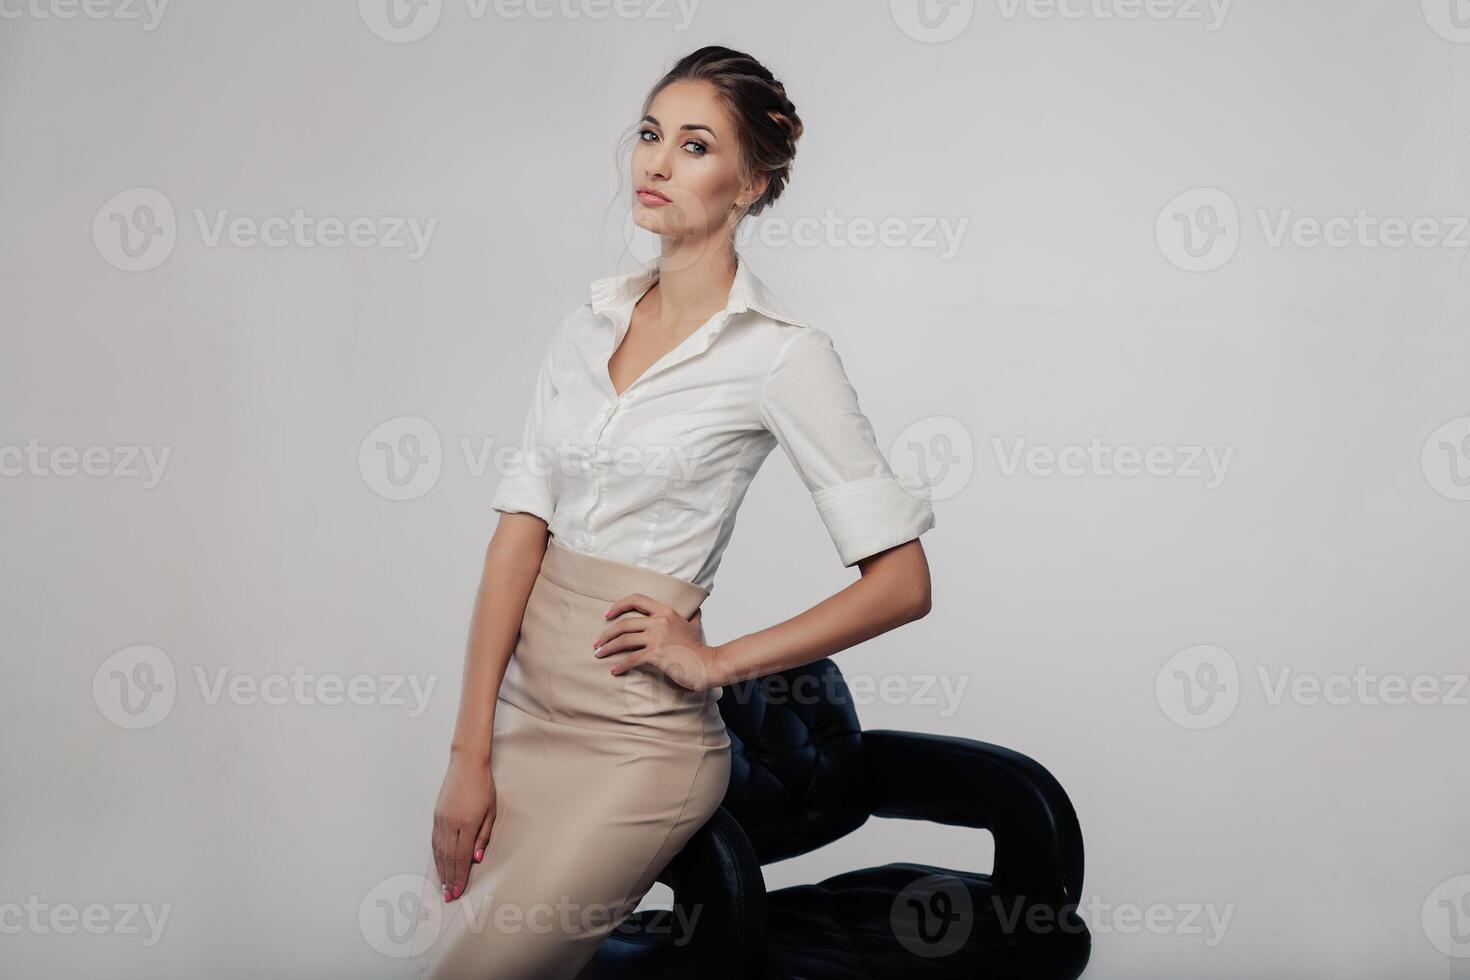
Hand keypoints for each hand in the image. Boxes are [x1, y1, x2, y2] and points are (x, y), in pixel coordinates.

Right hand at [431, 755, 495, 902]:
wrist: (466, 764)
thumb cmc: (483, 786)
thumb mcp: (491, 811)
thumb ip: (483, 836)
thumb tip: (476, 858)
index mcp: (467, 824)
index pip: (461, 858)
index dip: (459, 877)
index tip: (457, 892)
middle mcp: (450, 824)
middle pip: (448, 858)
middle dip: (449, 879)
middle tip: (448, 896)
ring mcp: (441, 820)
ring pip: (439, 851)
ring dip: (441, 870)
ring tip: (443, 885)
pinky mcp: (436, 815)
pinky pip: (434, 841)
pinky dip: (436, 855)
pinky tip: (438, 864)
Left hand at [594, 593, 722, 692]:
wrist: (708, 664)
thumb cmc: (699, 648)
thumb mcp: (695, 626)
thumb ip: (692, 616)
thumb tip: (695, 609)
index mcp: (666, 611)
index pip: (637, 599)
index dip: (619, 605)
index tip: (607, 615)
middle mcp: (660, 621)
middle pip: (624, 623)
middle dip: (607, 633)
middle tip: (598, 642)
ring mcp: (657, 637)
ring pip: (624, 640)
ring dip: (608, 648)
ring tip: (599, 654)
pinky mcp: (656, 654)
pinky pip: (632, 658)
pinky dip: (620, 665)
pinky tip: (614, 670)